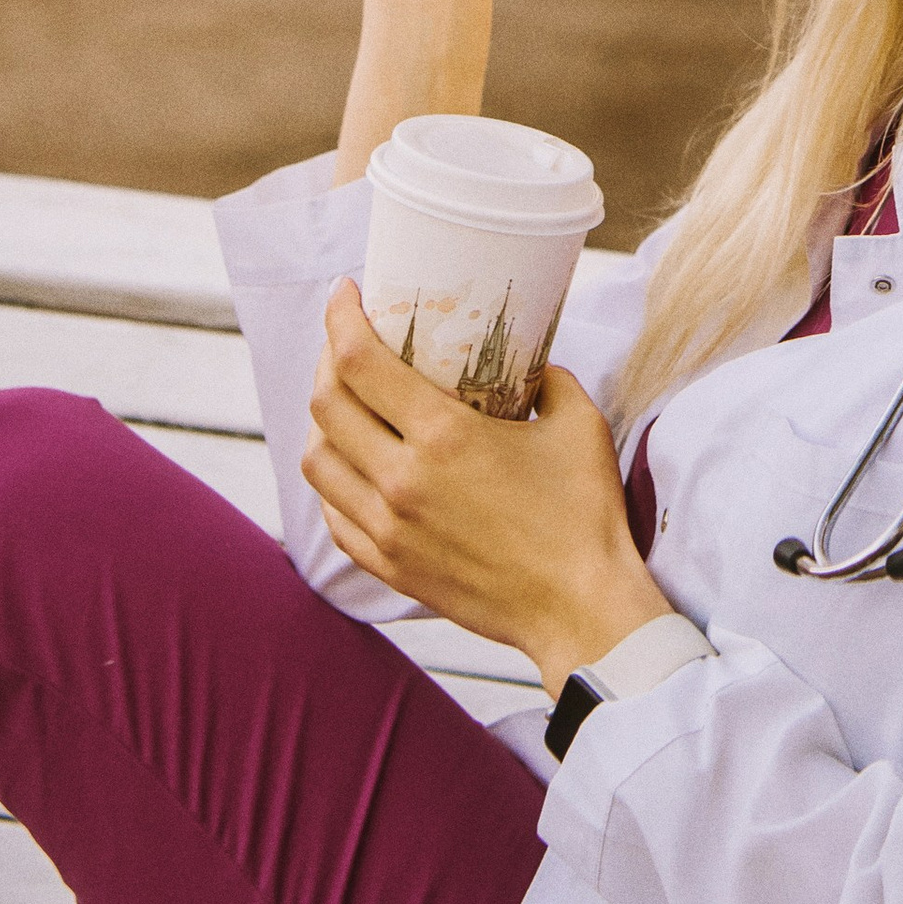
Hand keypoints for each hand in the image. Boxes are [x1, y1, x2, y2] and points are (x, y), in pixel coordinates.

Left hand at [303, 278, 670, 693]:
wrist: (580, 610)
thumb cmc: (584, 517)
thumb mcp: (577, 426)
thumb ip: (548, 382)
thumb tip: (531, 366)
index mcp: (444, 437)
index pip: (360, 362)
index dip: (339, 318)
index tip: (344, 293)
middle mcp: (401, 480)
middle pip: (326, 406)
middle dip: (327, 360)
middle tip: (347, 342)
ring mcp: (388, 529)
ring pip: (318, 462)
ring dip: (322, 423)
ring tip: (346, 404)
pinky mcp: (390, 566)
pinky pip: (334, 515)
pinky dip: (334, 481)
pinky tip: (354, 467)